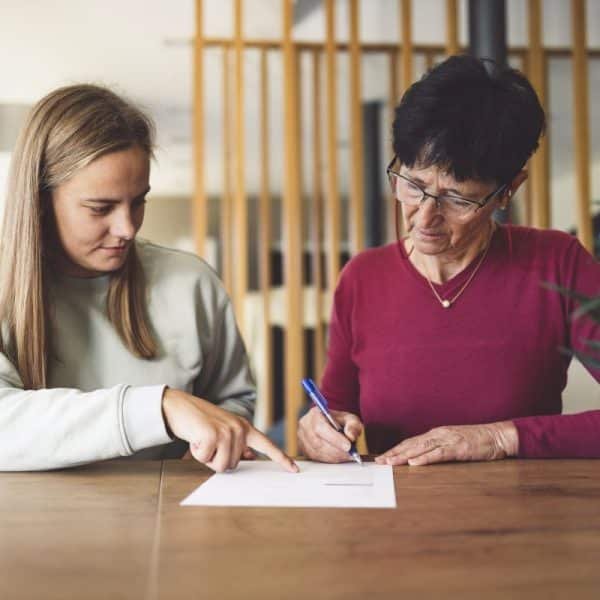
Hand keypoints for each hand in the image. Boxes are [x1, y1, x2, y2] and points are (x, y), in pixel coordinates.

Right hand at [162, 388, 296, 472]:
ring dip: (208, 457)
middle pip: (233, 464)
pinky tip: (195, 439)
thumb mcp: (223, 430)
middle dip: (217, 459)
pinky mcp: (212, 434)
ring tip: (203, 440)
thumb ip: (237, 443)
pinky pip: (206, 460)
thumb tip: (250, 457)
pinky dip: (197, 453)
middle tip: (208, 443)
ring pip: (221, 466)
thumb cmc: (200, 422)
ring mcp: (227, 431)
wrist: (179, 406)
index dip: (281, 459)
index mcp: (244, 427)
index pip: (267, 445)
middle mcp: (239, 428)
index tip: (294, 470)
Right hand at [297, 406, 362, 462]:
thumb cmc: (339, 422)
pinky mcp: (303, 449)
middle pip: (317, 441)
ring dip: (334, 456)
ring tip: (347, 456)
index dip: (334, 438)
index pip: (320, 427)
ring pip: (317, 452)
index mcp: (314, 414)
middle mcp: (305, 425)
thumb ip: (353, 425)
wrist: (330, 426)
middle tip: (350, 454)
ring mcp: (302, 438)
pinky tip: (339, 457)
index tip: (348, 446)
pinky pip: (316, 458)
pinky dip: (330, 460)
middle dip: (336, 450)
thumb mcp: (350, 418)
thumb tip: (351, 436)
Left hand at [374, 421, 517, 465]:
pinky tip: (414, 463)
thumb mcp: (454, 443)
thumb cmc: (477, 441)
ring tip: (390, 462)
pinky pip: (438, 454)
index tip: (383, 457)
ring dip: (403, 456)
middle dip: (394, 453)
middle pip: (411, 444)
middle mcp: (438, 435)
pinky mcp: (458, 448)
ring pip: (420, 448)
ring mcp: (448, 440)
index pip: (411, 442)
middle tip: (379, 461)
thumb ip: (438, 448)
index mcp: (436, 434)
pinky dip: (425, 458)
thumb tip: (421, 457)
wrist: (498, 436)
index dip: (395, 450)